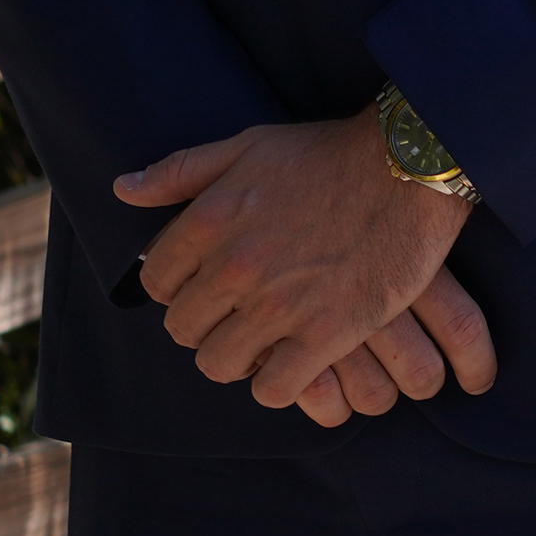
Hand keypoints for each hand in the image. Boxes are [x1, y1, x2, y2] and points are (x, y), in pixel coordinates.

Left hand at [118, 118, 486, 417]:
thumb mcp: (251, 146)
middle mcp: (236, 266)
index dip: (180, 289)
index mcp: (210, 221)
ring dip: (239, 358)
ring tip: (267, 340)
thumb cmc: (331, 154)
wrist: (412, 166)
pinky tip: (297, 360)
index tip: (210, 287)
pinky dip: (279, 383)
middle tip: (241, 315)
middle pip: (185, 330)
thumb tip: (123, 189)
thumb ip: (182, 170)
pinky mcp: (328, 332)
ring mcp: (281, 303)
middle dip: (207, 325)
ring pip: (221, 365)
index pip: (156, 285)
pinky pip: (274, 389)